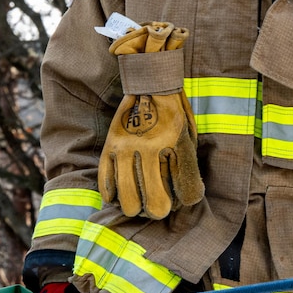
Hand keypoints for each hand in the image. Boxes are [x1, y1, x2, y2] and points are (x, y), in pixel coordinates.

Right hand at [99, 23, 202, 218]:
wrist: (149, 81)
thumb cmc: (173, 111)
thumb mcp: (187, 135)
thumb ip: (185, 164)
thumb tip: (185, 197)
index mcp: (175, 144)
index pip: (186, 193)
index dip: (184, 202)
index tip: (181, 200)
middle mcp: (150, 149)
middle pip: (154, 204)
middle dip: (157, 210)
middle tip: (157, 207)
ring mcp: (126, 148)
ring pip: (128, 199)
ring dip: (135, 207)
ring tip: (138, 204)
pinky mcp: (110, 146)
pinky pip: (106, 182)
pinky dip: (112, 194)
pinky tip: (118, 195)